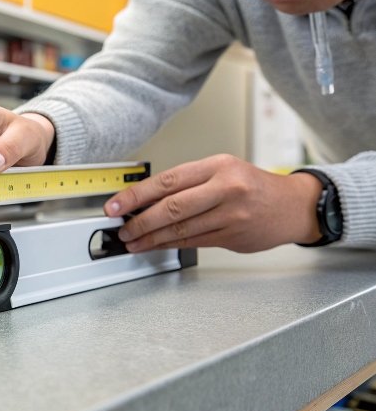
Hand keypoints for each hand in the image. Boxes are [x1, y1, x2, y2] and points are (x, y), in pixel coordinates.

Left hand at [103, 154, 323, 252]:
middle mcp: (226, 189)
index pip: (168, 181)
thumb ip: (188, 182)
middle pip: (172, 207)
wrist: (294, 206)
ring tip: (132, 240)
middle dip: (140, 220)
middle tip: (122, 227)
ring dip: (150, 237)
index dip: (136, 195)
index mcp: (218, 166)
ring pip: (181, 228)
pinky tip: (154, 245)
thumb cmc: (254, 186)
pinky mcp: (233, 236)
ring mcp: (231, 215)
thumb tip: (145, 197)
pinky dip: (169, 243)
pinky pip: (193, 241)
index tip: (116, 204)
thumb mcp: (223, 170)